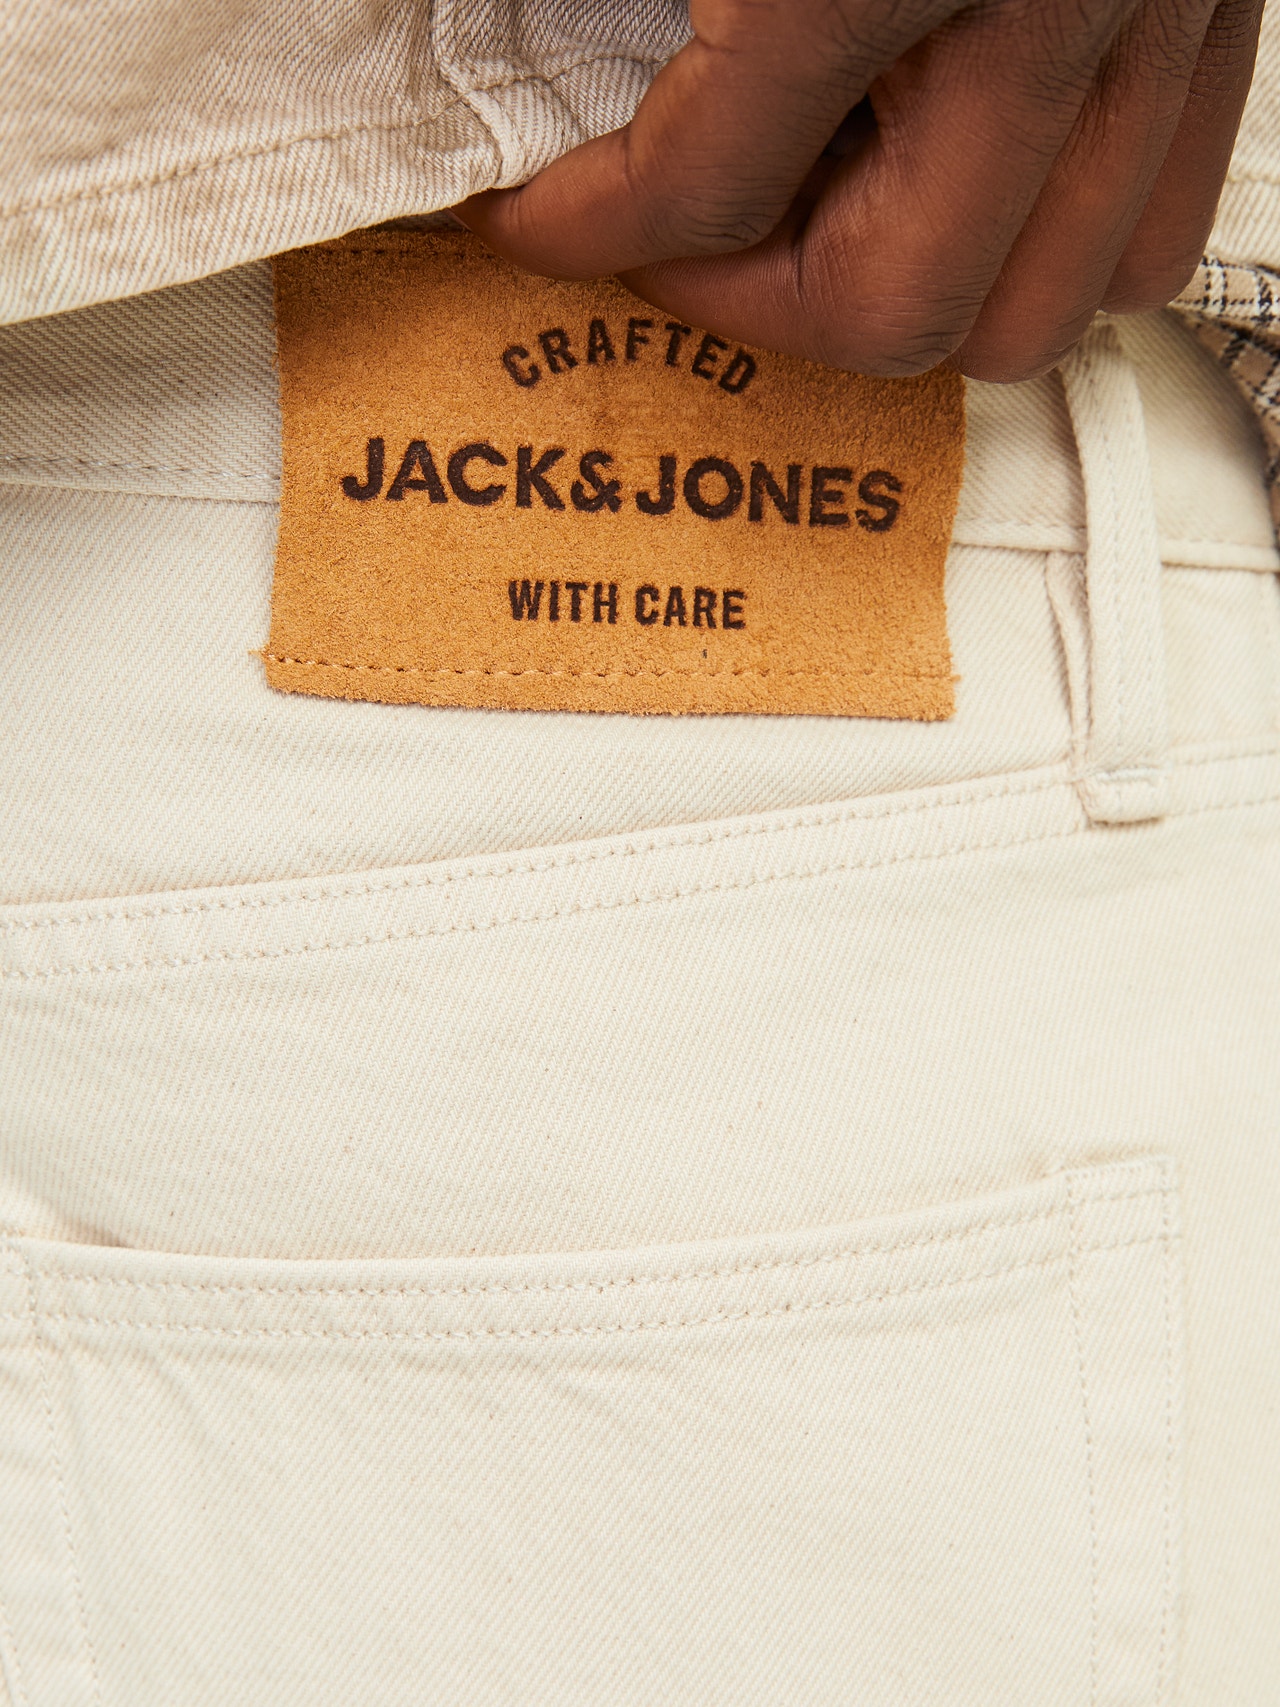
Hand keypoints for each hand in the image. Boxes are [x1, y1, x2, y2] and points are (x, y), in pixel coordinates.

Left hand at [458, 0, 1262, 380]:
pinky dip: (1047, 243)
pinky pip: (1154, 214)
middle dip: (751, 299)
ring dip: (908, 296)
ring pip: (1044, 298)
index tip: (534, 214)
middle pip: (892, 308)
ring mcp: (1157, 2)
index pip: (704, 191)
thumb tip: (476, 17)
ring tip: (815, 226)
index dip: (584, 224)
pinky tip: (952, 185)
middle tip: (677, 242)